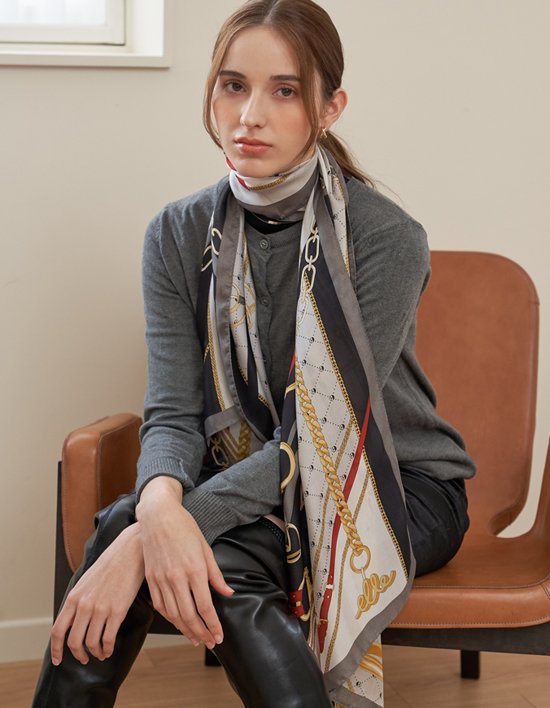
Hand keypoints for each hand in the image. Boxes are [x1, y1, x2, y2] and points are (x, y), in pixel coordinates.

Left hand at [50, 523, 144, 665]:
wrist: (131, 551)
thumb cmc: (111, 563)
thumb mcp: (87, 580)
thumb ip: (79, 599)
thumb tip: (75, 619)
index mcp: (74, 597)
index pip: (58, 630)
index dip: (56, 649)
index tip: (59, 660)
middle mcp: (84, 605)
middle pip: (74, 641)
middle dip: (79, 654)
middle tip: (84, 659)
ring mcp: (101, 608)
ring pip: (92, 643)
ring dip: (96, 653)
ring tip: (100, 653)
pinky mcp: (118, 610)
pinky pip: (108, 638)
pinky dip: (108, 648)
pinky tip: (110, 648)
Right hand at [136, 477, 233, 648]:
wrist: (158, 515)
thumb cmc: (185, 528)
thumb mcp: (205, 548)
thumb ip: (216, 574)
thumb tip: (228, 593)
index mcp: (194, 569)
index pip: (205, 606)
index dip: (213, 624)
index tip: (219, 636)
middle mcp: (177, 577)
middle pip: (189, 615)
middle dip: (201, 633)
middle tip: (210, 643)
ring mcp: (161, 579)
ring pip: (173, 614)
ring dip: (186, 630)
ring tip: (196, 638)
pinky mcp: (151, 578)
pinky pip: (160, 605)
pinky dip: (169, 618)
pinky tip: (178, 623)